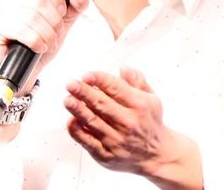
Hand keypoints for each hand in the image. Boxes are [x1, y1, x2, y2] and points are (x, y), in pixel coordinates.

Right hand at [0, 0, 88, 92]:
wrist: (26, 69)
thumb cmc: (41, 42)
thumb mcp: (63, 23)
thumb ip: (75, 7)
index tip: (62, 14)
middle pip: (40, 1)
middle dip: (54, 23)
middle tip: (55, 35)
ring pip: (31, 16)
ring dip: (46, 34)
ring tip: (48, 44)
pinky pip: (20, 30)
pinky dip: (35, 41)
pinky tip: (38, 48)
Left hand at [64, 68, 202, 188]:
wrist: (155, 155)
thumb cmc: (148, 122)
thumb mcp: (151, 98)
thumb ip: (137, 81)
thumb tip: (123, 68)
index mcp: (139, 105)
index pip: (117, 89)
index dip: (100, 80)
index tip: (87, 75)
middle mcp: (128, 123)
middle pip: (102, 104)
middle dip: (84, 93)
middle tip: (71, 84)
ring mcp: (116, 140)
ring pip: (93, 122)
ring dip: (78, 110)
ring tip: (68, 100)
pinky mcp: (105, 154)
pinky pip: (87, 141)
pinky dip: (77, 131)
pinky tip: (71, 120)